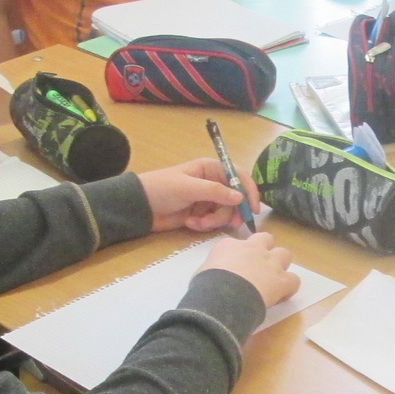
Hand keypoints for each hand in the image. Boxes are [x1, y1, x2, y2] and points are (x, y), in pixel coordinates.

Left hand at [139, 158, 260, 233]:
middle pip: (235, 199)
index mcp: (211, 169)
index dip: (249, 191)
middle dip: (231, 212)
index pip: (239, 177)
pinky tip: (189, 223)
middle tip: (231, 224)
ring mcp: (206, 199)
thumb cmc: (162, 189)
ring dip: (213, 221)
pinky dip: (203, 225)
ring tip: (197, 223)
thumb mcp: (189, 188)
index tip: (254, 209)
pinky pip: (213, 222)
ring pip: (224, 213)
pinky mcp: (200, 214)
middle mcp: (212, 182)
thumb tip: (240, 197)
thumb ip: (215, 192)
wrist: (140, 207)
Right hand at [204, 232, 300, 309]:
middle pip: (265, 239)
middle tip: (259, 266)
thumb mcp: (202, 271)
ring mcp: (270, 262)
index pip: (237, 244)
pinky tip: (281, 295)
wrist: (222, 296)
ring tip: (273, 278)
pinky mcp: (282, 280)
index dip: (239, 256)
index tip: (236, 269)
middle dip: (265, 249)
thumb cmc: (205, 285)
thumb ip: (213, 268)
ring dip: (280, 264)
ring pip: (284, 253)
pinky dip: (289, 287)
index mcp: (229, 245)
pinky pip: (294, 280)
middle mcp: (252, 248)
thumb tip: (214, 276)